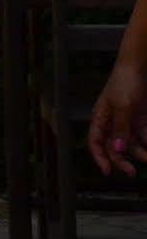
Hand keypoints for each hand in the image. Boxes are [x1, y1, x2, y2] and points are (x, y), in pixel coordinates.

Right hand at [88, 61, 146, 176]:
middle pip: (114, 146)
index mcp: (101, 117)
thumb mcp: (123, 106)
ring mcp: (128, 121)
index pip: (95, 141)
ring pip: (131, 144)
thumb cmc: (125, 80)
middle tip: (131, 171)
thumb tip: (117, 148)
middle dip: (122, 160)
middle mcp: (113, 121)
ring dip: (139, 153)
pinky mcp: (141, 119)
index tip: (108, 171)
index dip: (99, 157)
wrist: (141, 66)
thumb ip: (120, 128)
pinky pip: (143, 136)